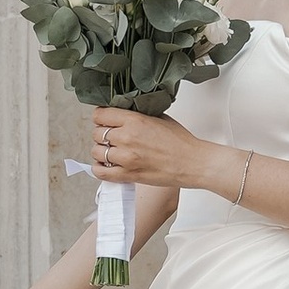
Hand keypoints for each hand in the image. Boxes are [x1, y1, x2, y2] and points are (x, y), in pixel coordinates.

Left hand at [87, 107, 210, 190]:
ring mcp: (126, 158)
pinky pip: (101, 172)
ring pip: (96, 152)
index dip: (101, 117)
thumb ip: (138, 114)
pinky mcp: (128, 175)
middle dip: (102, 134)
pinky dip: (99, 169)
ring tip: (110, 152)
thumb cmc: (181, 142)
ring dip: (101, 152)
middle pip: (97, 134)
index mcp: (134, 120)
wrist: (192, 163)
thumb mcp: (160, 117)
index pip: (101, 115)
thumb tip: (124, 113)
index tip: (104, 120)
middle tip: (110, 137)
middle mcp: (127, 138)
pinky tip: (105, 166)